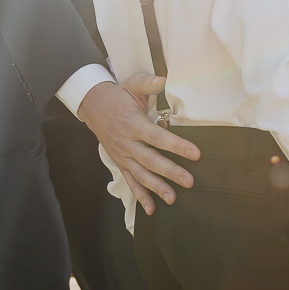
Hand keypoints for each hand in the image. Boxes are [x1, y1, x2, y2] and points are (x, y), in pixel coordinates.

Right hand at [76, 73, 199, 214]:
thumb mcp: (132, 84)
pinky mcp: (120, 162)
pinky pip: (131, 181)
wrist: (93, 106)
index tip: (195, 153)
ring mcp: (123, 155)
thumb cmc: (118, 95)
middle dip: (170, 172)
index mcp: (133, 124)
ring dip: (157, 188)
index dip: (176, 146)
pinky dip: (140, 196)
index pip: (157, 137)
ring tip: (173, 199)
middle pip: (151, 160)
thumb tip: (164, 79)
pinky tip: (151, 209)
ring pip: (141, 175)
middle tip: (189, 181)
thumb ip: (148, 83)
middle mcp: (128, 143)